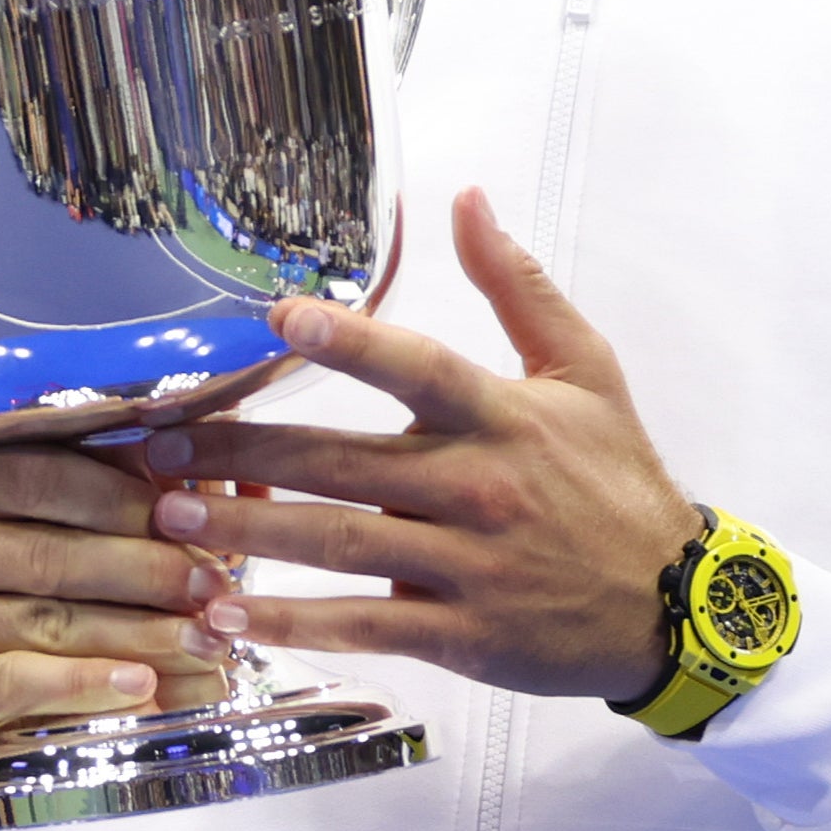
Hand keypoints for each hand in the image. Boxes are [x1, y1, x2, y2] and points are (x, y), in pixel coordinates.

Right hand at [0, 441, 235, 830]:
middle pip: (51, 553)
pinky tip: (141, 685)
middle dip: (148, 571)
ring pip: (43, 620)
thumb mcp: (55, 541)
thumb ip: (118, 504)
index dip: (129, 499)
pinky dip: (86, 683)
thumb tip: (221, 479)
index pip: (46, 476)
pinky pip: (14, 682)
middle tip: (217, 590)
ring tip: (204, 643)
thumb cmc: (14, 603)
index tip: (199, 523)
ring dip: (138, 633)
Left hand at [130, 187, 698, 702]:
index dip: (350, 342)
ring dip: (245, 532)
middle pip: (340, 462)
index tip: (278, 319)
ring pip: (335, 544)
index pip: (418, 368)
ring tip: (167, 520)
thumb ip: (517, 284)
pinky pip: (361, 625)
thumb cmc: (615, 478)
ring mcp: (465, 564)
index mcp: (501, 415)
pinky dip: (289, 624)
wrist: (674, 602)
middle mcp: (476, 486)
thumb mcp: (585, 369)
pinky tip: (225, 615)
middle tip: (156, 445)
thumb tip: (466, 198)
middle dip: (240, 453)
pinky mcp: (459, 632)